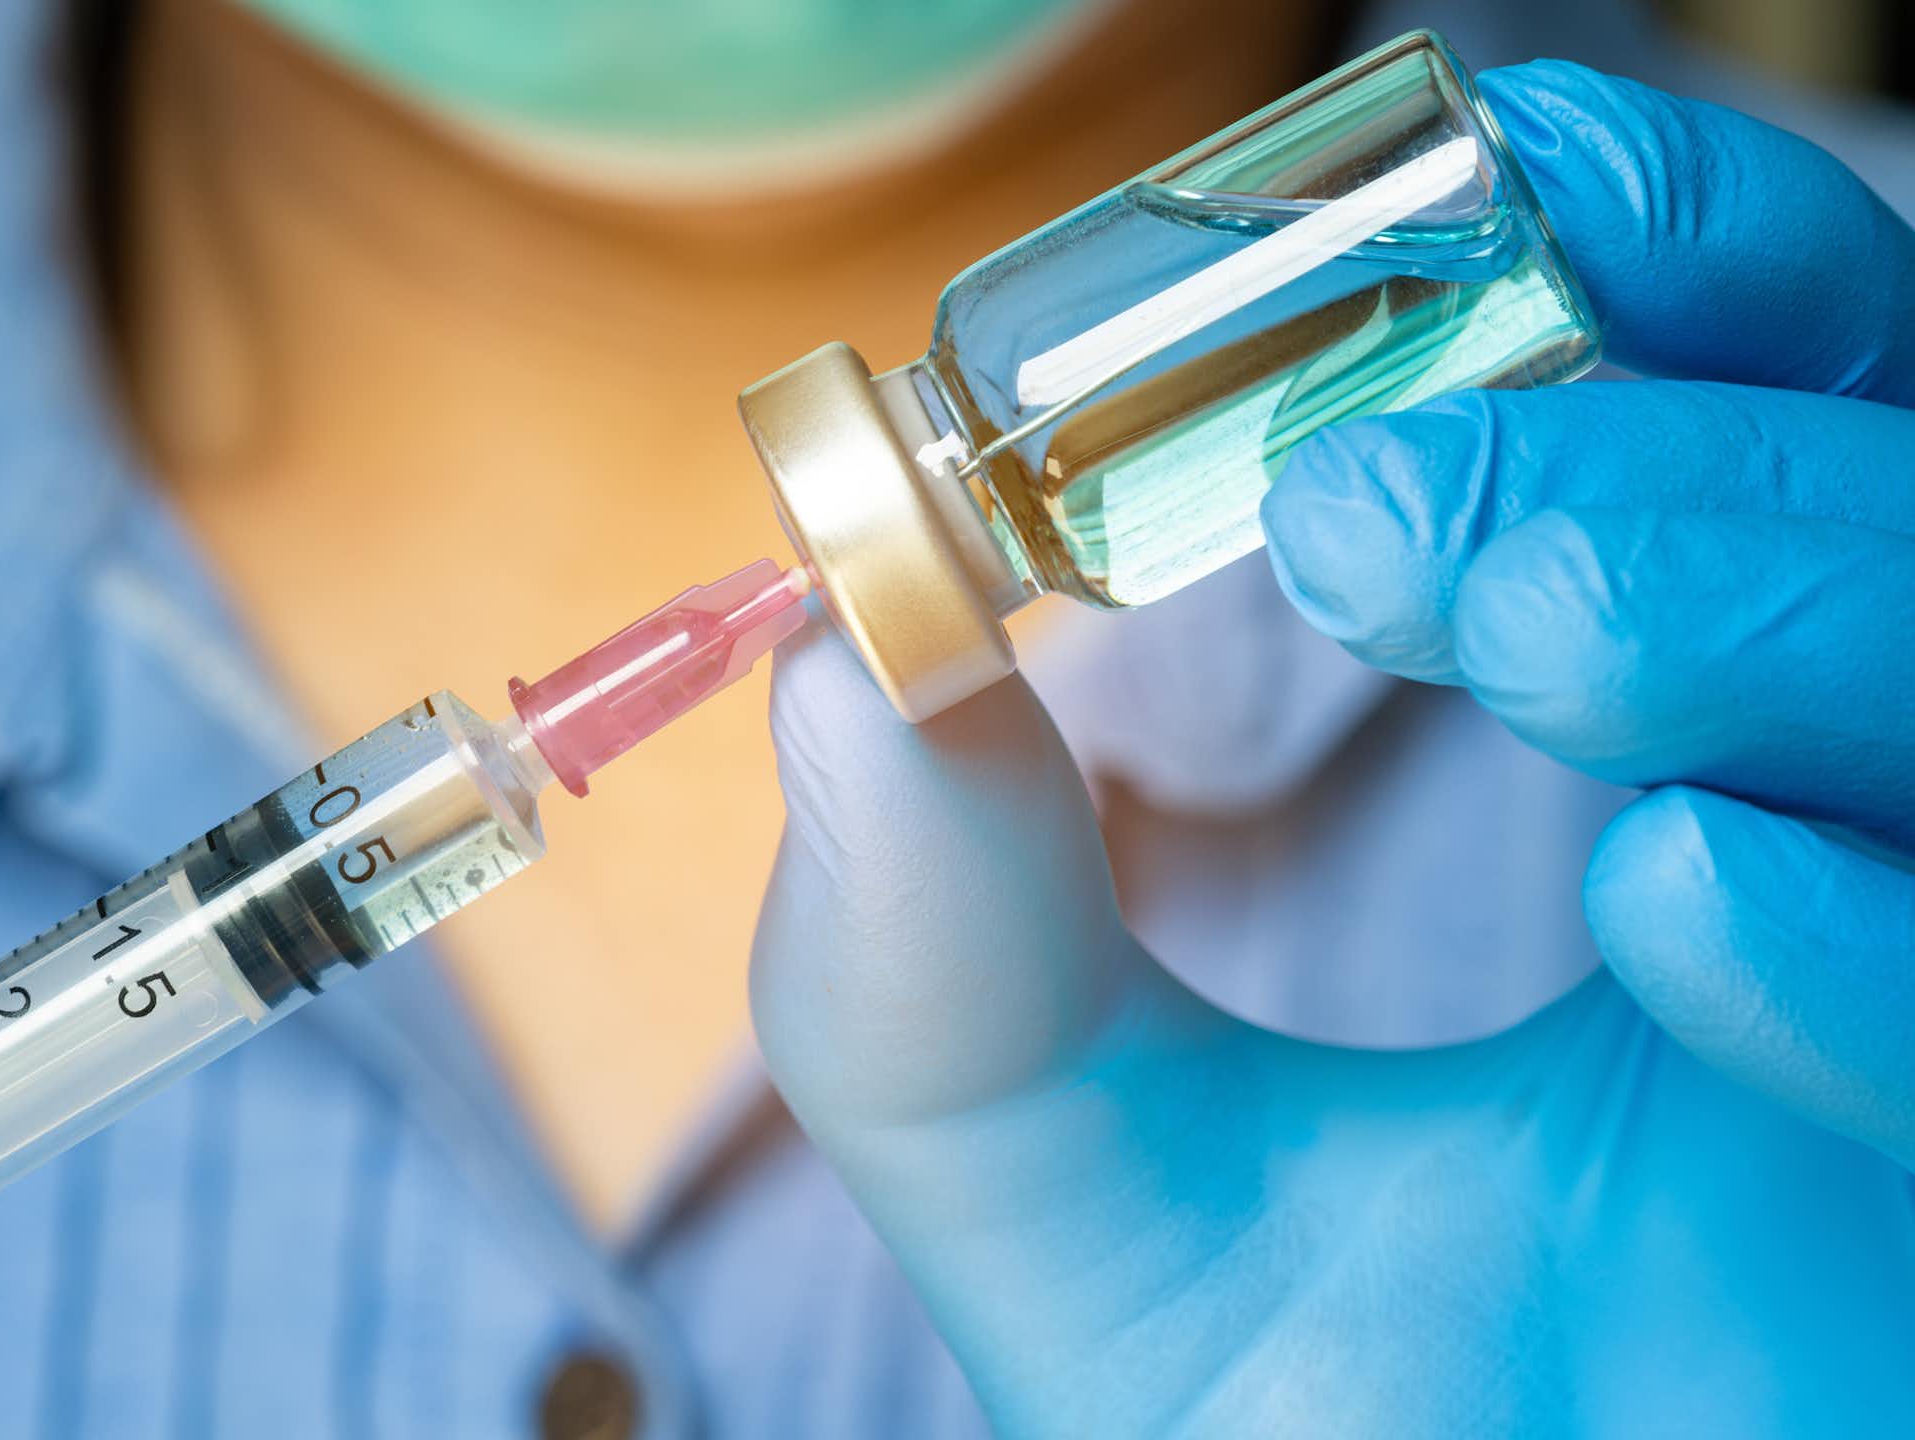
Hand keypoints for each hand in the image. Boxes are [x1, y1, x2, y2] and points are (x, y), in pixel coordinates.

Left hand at [752, 64, 1914, 1436]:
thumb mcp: (1075, 1193)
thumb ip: (942, 965)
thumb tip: (834, 671)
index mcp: (1699, 800)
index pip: (1765, 427)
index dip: (1669, 256)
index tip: (1472, 164)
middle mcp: (1872, 875)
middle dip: (1683, 443)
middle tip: (1384, 506)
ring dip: (1776, 602)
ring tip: (1524, 617)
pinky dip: (1874, 947)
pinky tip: (1684, 903)